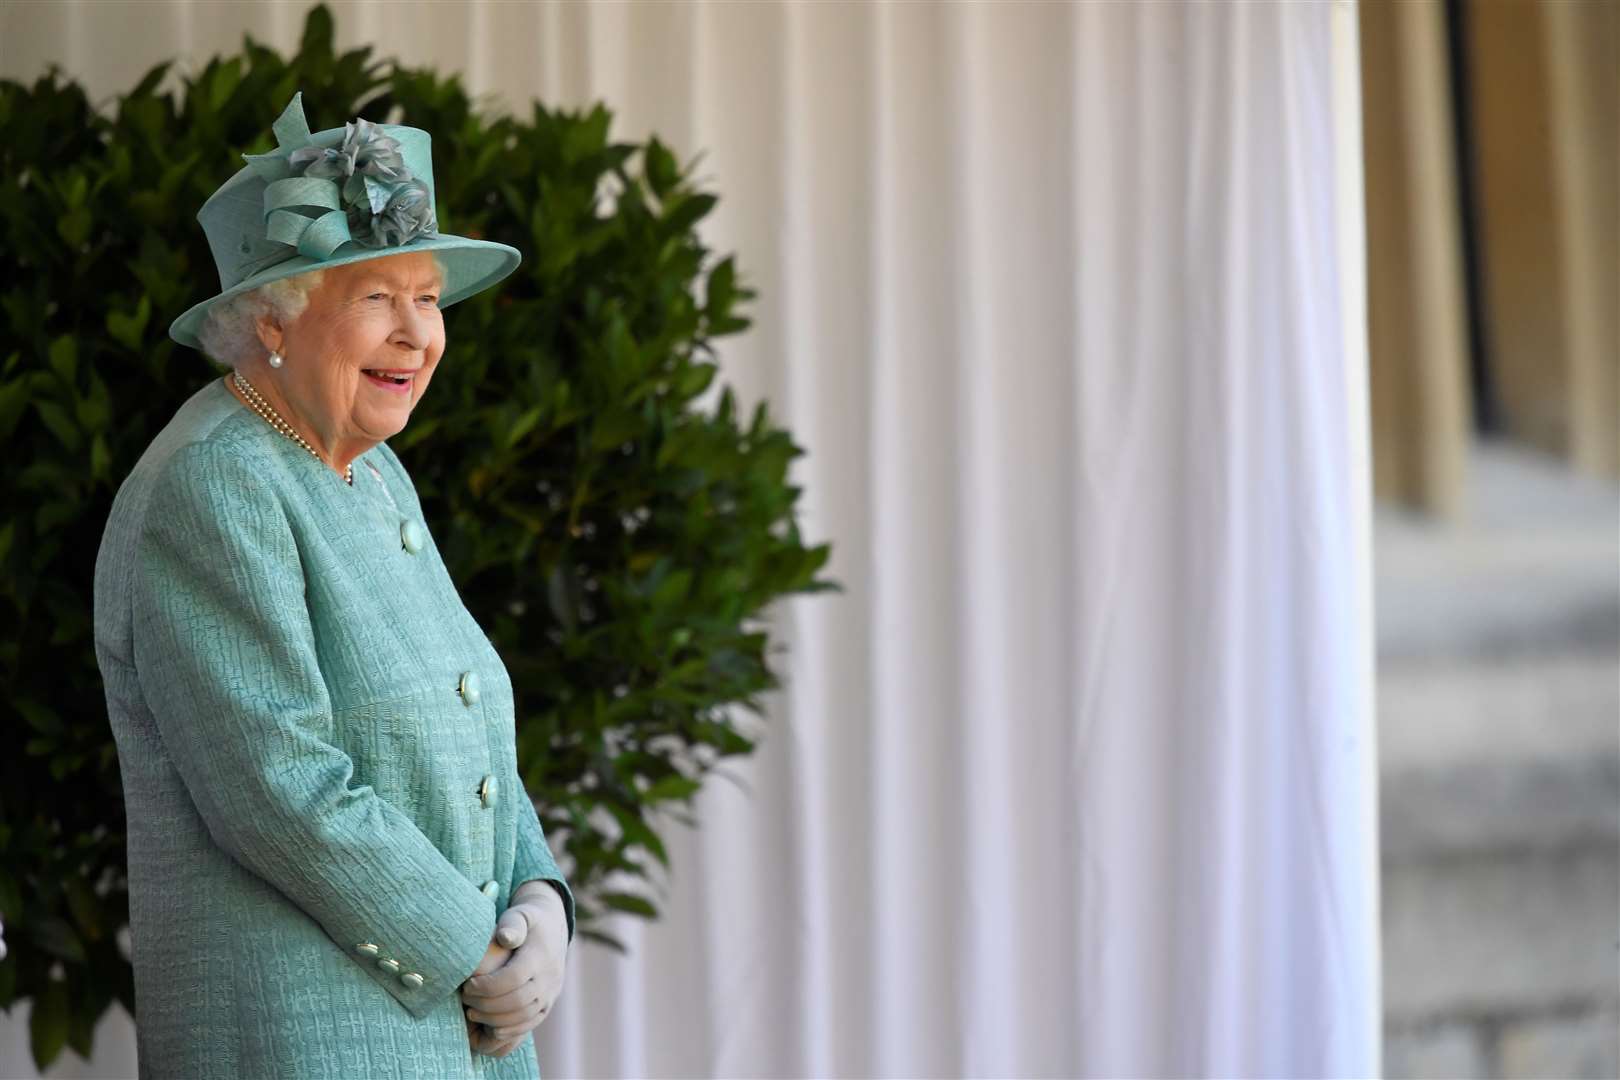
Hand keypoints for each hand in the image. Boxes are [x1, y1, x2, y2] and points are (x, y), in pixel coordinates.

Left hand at [461, 881, 568, 1057]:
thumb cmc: (527, 920)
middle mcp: (549, 976)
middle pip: (519, 1001)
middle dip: (487, 1005)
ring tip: (472, 1013)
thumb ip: (512, 923)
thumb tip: (505, 938)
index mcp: (540, 954)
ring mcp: (551, 992)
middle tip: (466, 1000)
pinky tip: (490, 1028)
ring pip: (525, 1016)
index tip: (467, 985)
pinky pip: (531, 1023)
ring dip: (495, 1020)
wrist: (553, 928)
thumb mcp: (520, 913)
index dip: (488, 986)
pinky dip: (510, 1030)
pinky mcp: (548, 1003)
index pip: (515, 977)